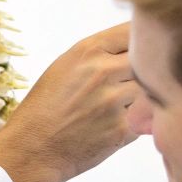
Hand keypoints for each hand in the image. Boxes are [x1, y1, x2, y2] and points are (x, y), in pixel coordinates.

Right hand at [0, 22, 142, 181]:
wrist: (31, 150)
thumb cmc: (46, 107)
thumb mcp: (66, 66)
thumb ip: (102, 54)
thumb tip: (137, 46)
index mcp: (88, 51)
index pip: (132, 32)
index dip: (141, 41)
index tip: (141, 51)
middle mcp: (103, 72)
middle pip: (147, 60)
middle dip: (146, 70)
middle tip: (132, 83)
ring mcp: (115, 102)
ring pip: (150, 90)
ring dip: (143, 97)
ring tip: (118, 107)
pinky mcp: (122, 130)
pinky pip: (147, 117)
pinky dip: (138, 121)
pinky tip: (114, 124)